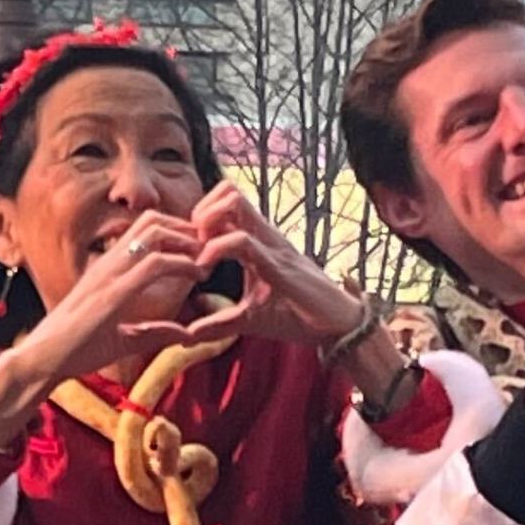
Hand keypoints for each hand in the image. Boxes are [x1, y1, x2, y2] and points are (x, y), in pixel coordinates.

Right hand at [0, 215, 211, 438]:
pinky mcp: (112, 294)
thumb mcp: (124, 339)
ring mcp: (108, 275)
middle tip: (210, 246)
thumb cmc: (75, 350)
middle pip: (152, 220)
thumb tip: (186, 334)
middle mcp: (108, 264)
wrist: (41, 360)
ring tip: (208, 257)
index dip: (177, 231)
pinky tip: (198, 274)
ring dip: (187, 241)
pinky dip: (182, 264)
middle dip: (186, 227)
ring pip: (154, 233)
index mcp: (109, 269)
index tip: (201, 248)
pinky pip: (153, 265)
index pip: (144, 229)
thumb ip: (155, 332)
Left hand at [187, 186, 372, 350]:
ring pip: (235, 202)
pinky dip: (215, 249)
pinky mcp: (277, 263)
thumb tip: (189, 334)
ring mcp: (272, 245)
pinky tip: (205, 270)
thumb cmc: (297, 315)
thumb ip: (219, 322)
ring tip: (200, 255)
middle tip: (193, 246)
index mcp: (257, 241)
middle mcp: (264, 235)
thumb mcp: (248, 319)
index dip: (201, 217)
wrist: (335, 326)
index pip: (227, 203)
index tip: (191, 250)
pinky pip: (243, 241)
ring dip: (208, 221)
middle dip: (201, 210)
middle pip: (229, 190)